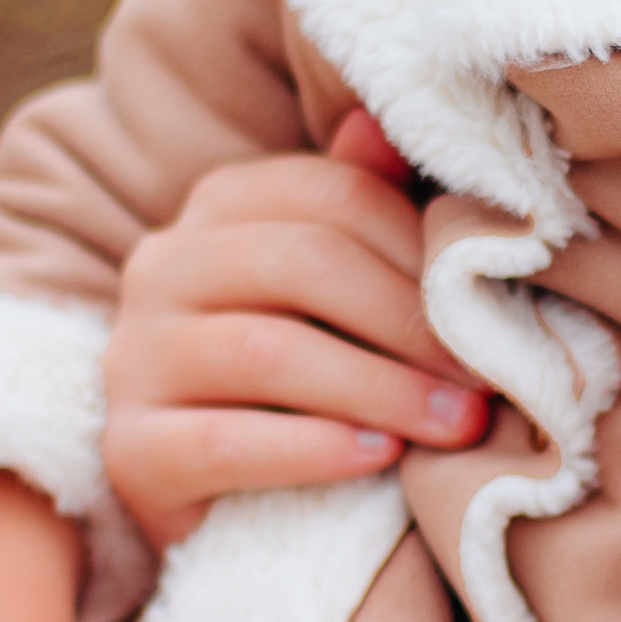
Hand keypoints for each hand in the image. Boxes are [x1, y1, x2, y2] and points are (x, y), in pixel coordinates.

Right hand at [103, 111, 489, 548]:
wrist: (234, 497)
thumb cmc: (314, 372)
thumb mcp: (345, 286)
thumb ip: (364, 204)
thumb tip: (380, 124)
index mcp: (222, 206)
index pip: (332, 196)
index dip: (421, 250)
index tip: (491, 309)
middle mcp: (162, 266)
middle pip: (301, 263)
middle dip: (409, 323)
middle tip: (484, 379)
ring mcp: (134, 357)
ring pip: (267, 352)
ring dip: (382, 389)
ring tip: (456, 425)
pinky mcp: (129, 451)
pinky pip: (227, 442)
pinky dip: (316, 449)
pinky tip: (380, 459)